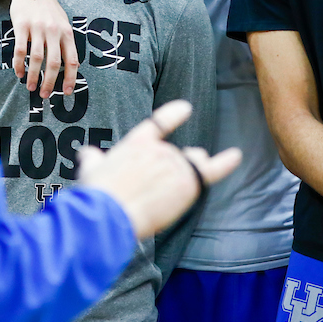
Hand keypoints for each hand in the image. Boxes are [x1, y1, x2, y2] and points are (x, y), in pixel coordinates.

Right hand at [9, 0, 77, 97]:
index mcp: (67, 32)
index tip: (67, 92)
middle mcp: (54, 31)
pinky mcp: (22, 26)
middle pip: (54, 63)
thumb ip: (66, 42)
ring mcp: (37, 28)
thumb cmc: (48, 9)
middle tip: (45, 95)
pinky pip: (20, 50)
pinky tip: (19, 73)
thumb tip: (72, 66)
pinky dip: (19, 64)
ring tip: (30, 87)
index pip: (72, 60)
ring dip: (33, 76)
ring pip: (37, 58)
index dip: (70, 78)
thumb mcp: (63, 22)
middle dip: (50, 82)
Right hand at [78, 100, 241, 238]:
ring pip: (195, 162)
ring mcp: (176, 163)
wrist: (110, 213)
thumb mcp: (91, 172)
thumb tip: (87, 153)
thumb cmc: (98, 195)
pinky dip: (225, 162)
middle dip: (178, 166)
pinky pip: (212, 170)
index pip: (158, 123)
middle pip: (180, 153)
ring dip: (192, 171)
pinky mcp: (188, 182)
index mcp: (136, 144)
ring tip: (177, 190)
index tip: (186, 108)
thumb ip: (92, 160)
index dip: (174, 114)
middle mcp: (160, 149)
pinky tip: (235, 156)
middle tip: (163, 187)